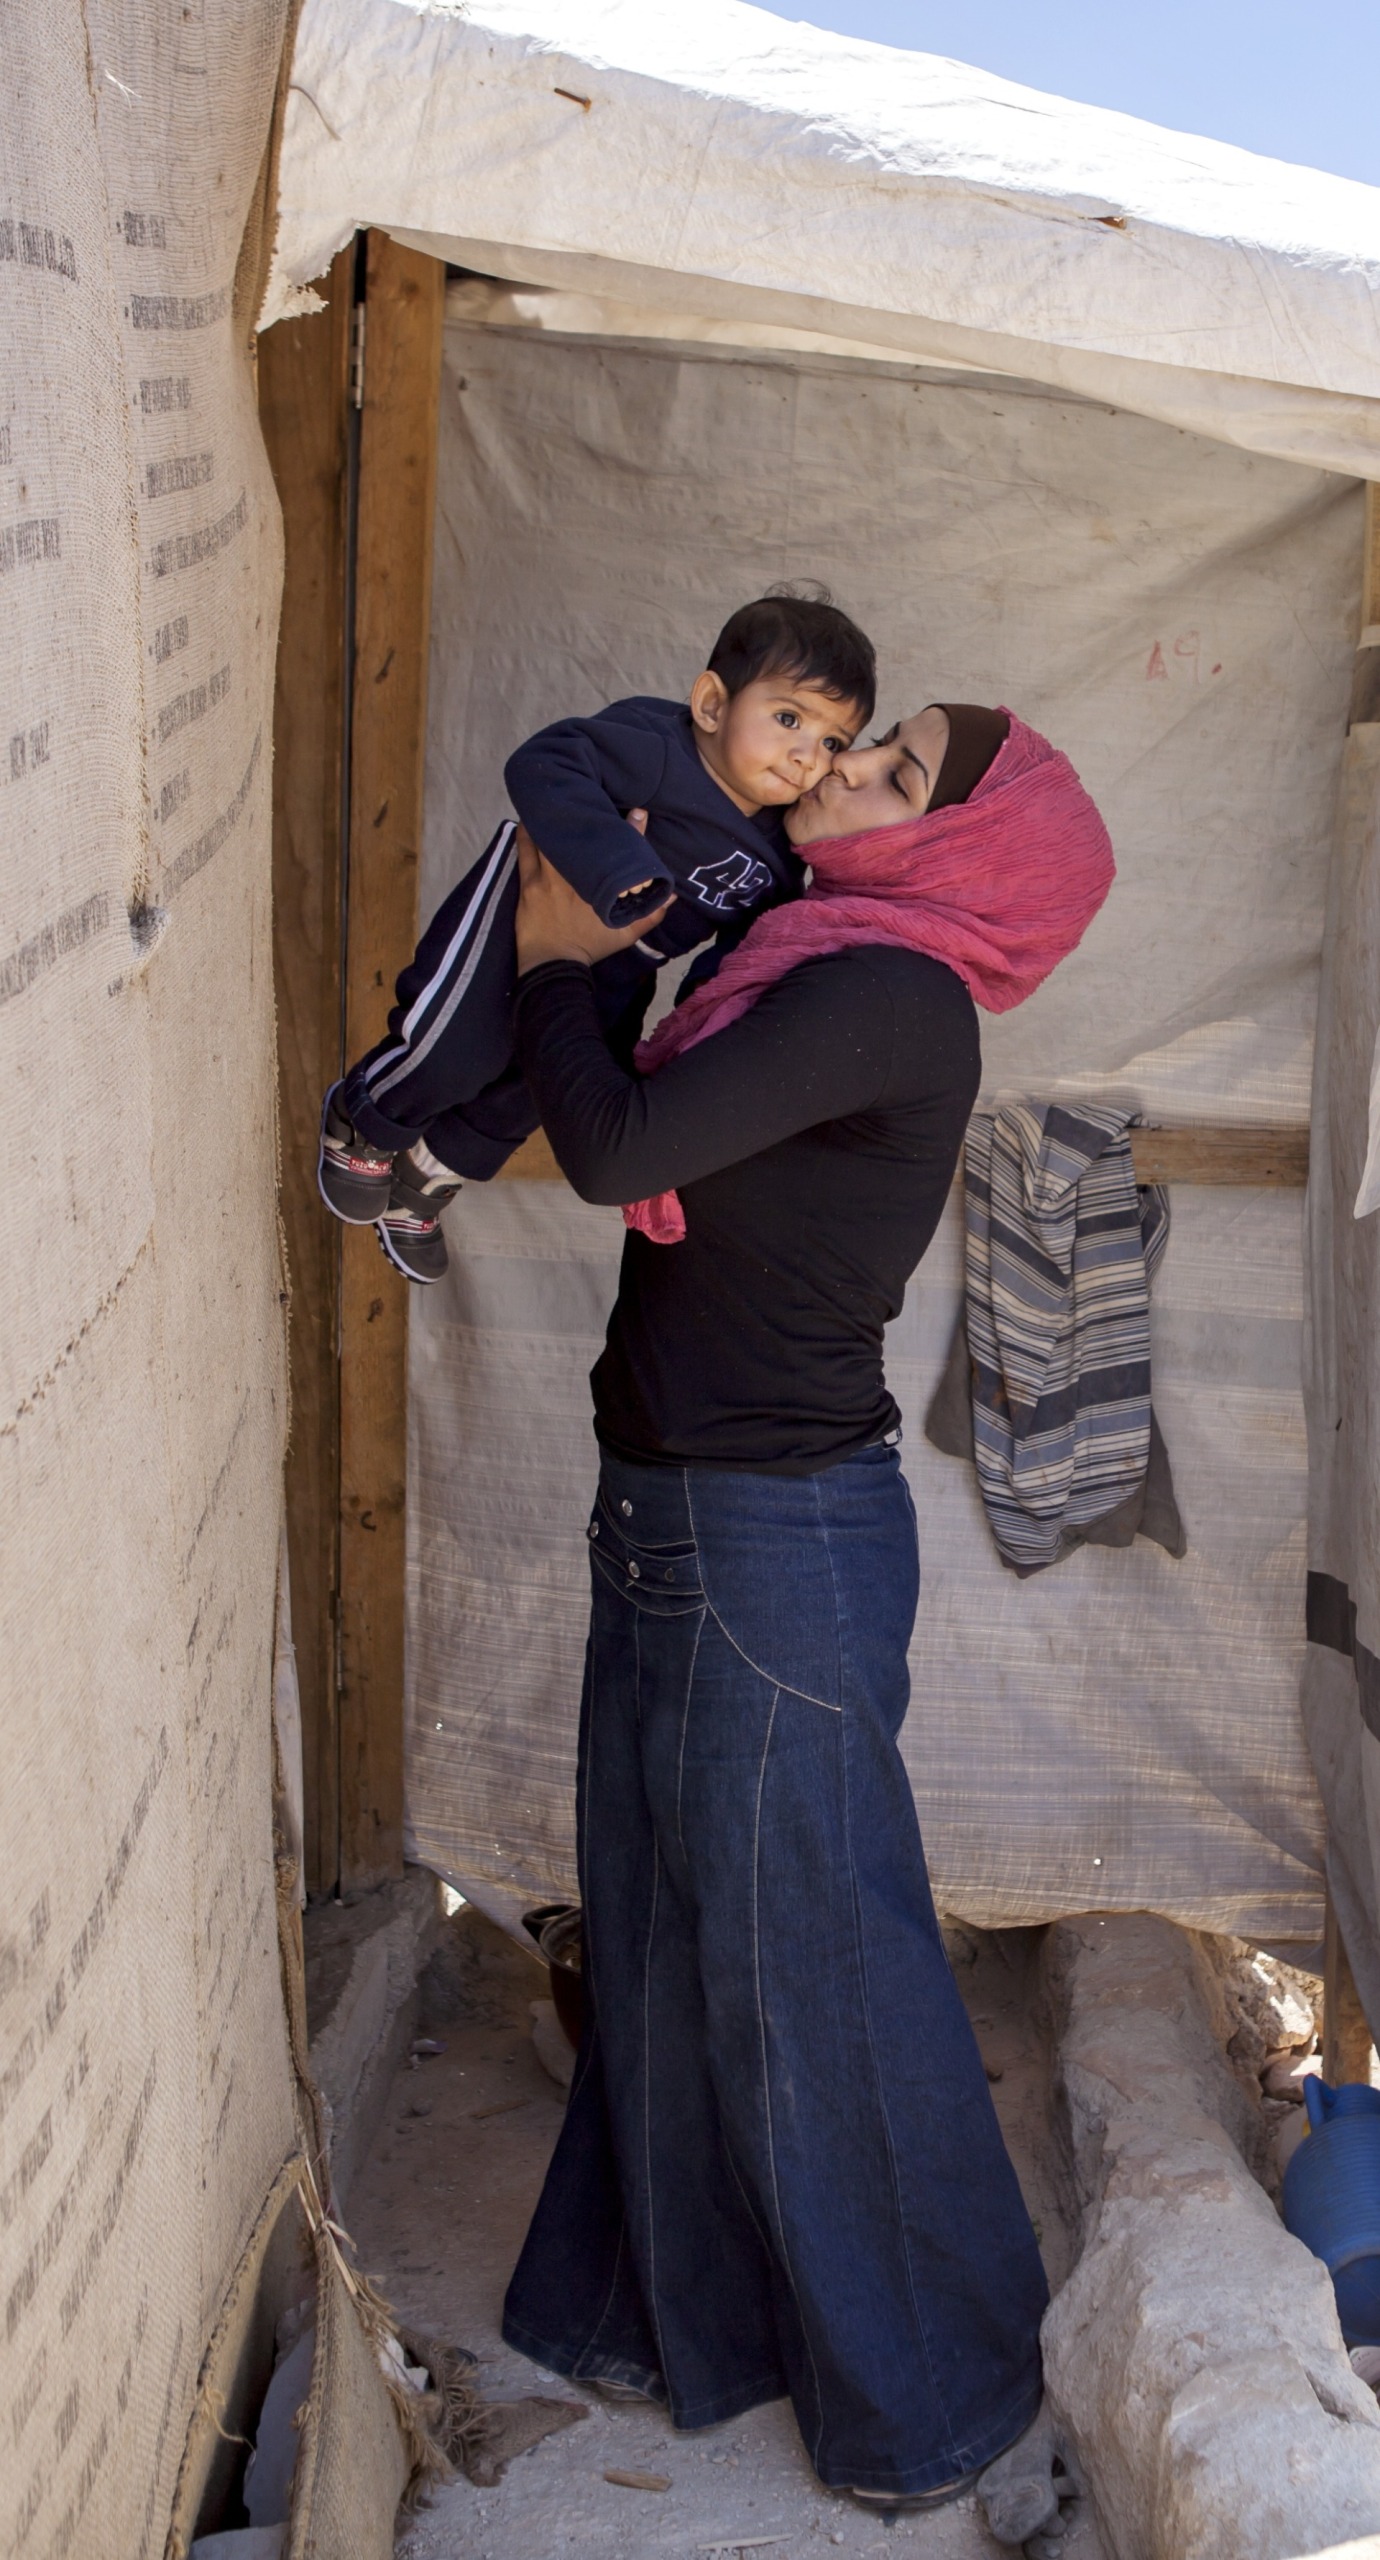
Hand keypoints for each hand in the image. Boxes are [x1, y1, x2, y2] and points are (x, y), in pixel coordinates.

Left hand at [514, 816, 672, 974]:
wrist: (553, 966)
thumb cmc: (590, 948)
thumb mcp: (625, 935)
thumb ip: (650, 915)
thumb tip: (670, 896)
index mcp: (603, 890)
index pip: (622, 853)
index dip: (634, 830)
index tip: (639, 813)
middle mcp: (576, 879)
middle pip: (584, 838)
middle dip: (588, 815)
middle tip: (590, 798)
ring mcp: (548, 879)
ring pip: (551, 838)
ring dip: (555, 821)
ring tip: (559, 804)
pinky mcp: (528, 882)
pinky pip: (526, 850)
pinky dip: (528, 833)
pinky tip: (530, 819)